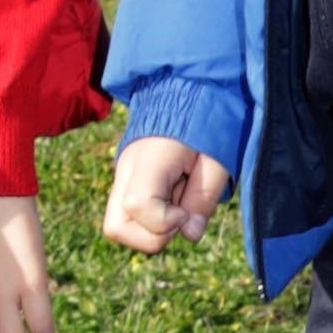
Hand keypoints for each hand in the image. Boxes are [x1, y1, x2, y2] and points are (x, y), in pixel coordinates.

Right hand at [104, 133, 232, 255]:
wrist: (184, 96)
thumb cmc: (205, 125)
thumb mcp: (216, 161)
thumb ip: (203, 198)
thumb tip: (190, 235)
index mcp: (149, 160)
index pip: (137, 206)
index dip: (165, 221)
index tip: (186, 211)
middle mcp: (125, 172)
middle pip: (116, 228)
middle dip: (152, 236)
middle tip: (180, 214)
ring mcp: (120, 179)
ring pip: (117, 228)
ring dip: (151, 231)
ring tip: (176, 205)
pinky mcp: (123, 185)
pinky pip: (127, 220)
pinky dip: (149, 223)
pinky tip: (170, 201)